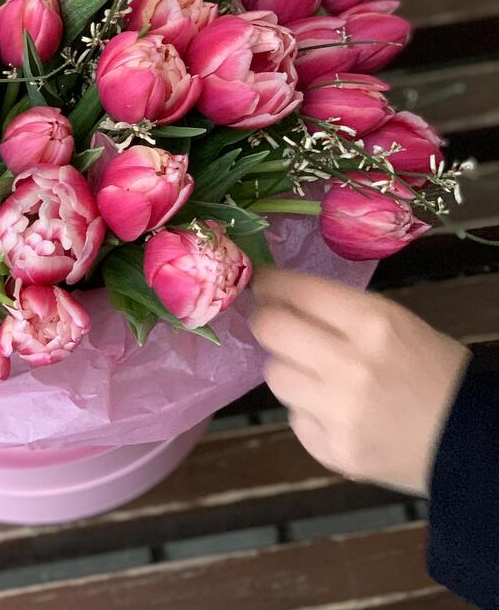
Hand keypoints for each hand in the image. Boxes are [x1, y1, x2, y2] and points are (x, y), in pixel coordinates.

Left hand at [250, 267, 470, 495]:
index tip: (262, 283)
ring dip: (288, 369)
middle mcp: (352, 366)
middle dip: (266, 321)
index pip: (297, 291)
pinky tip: (335, 411)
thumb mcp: (396, 323)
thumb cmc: (432, 371)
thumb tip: (277, 292)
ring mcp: (339, 413)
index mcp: (375, 324)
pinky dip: (307, 411)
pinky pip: (293, 418)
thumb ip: (338, 310)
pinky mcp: (334, 451)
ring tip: (316, 374)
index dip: (271, 283)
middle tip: (272, 322)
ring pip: (275, 374)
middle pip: (271, 329)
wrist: (472, 442)